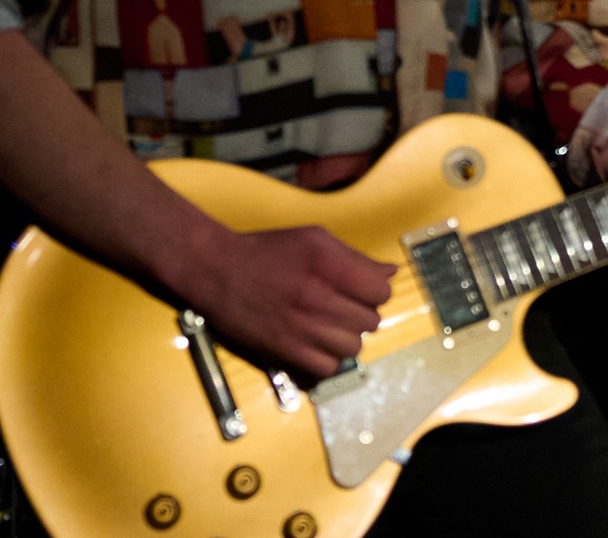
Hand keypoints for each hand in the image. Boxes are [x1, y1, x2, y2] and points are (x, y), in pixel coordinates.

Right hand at [182, 225, 395, 381]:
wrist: (216, 269)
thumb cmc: (266, 251)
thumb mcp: (315, 239)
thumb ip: (356, 257)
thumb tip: (391, 272)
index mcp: (328, 264)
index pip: (381, 291)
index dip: (376, 291)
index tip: (362, 291)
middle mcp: (317, 297)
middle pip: (370, 321)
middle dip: (361, 314)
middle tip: (342, 307)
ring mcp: (301, 326)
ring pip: (353, 347)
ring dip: (346, 337)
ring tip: (330, 325)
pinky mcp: (284, 349)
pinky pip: (327, 367)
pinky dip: (327, 359)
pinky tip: (315, 343)